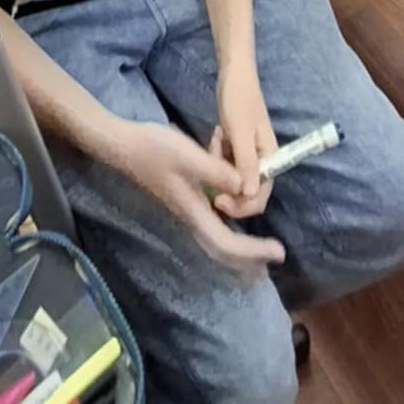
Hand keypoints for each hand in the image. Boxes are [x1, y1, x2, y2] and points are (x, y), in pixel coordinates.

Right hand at [115, 121, 284, 274]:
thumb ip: (217, 172)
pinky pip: (212, 226)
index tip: (279, 250)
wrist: (124, 146)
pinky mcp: (185, 202)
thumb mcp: (188, 155)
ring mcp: (188, 211)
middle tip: (276, 255)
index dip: (254, 251)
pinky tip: (236, 219)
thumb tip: (245, 187)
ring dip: (241, 248)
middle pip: (223, 251)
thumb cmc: (154, 149)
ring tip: (263, 246)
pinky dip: (230, 232)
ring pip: (217, 241)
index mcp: (194, 212)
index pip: (228, 244)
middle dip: (250, 257)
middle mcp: (192, 218)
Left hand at [212, 62, 276, 220]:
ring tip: (216, 139)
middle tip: (210, 163)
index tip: (217, 200)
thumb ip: (246, 164)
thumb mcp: (240, 132)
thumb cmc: (239, 99)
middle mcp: (262, 160)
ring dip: (220, 166)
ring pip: (233, 177)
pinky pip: (227, 163)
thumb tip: (250, 196)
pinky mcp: (238, 147)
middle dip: (226, 184)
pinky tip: (217, 134)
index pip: (259, 197)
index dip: (240, 205)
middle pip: (245, 191)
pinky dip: (218, 155)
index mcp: (270, 158)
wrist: (234, 73)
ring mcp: (249, 154)